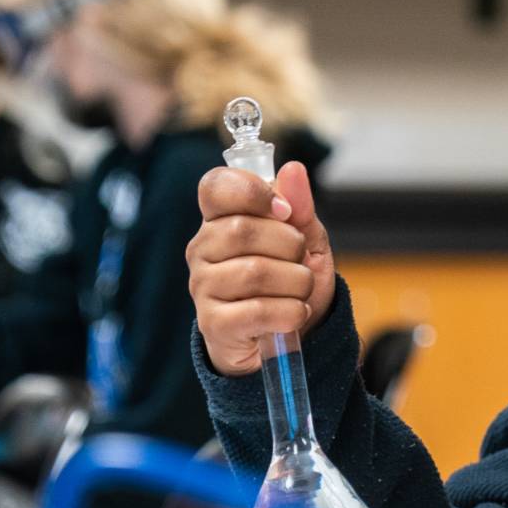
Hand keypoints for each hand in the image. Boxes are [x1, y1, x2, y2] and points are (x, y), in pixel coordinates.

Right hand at [188, 161, 335, 375]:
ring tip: (301, 291)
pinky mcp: (213, 324)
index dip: (252, 191)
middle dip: (289, 245)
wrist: (289, 338)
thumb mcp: (305, 241)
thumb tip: (293, 169)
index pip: (216, 186)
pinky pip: (258, 311)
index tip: (284, 210)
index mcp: (220, 219)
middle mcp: (202, 249)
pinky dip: (290, 312)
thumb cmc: (290, 282)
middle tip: (300, 261)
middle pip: (243, 230)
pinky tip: (294, 314)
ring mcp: (203, 287)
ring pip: (255, 272)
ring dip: (296, 283)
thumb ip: (299, 207)